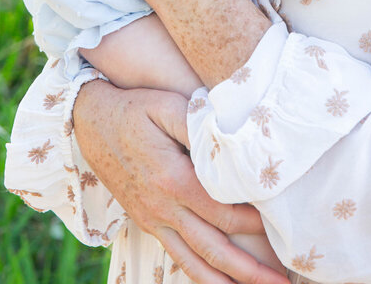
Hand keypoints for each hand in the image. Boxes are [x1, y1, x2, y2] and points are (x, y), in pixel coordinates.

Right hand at [74, 81, 287, 283]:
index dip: (254, 222)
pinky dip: (200, 276)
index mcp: (172, 179)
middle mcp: (163, 207)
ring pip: (195, 262)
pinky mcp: (147, 223)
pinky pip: (177, 256)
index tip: (280, 225)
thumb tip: (230, 147)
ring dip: (228, 282)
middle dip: (250, 269)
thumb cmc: (135, 108)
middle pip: (213, 247)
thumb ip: (198, 126)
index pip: (222, 211)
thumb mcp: (167, 105)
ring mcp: (153, 219)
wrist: (90, 121)